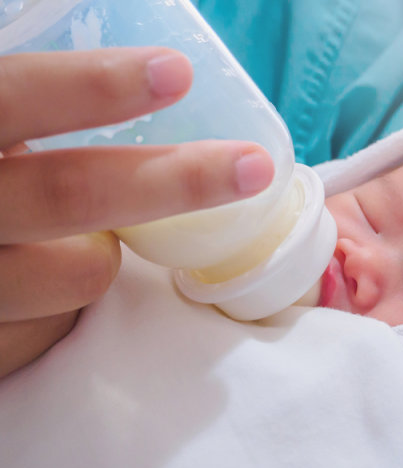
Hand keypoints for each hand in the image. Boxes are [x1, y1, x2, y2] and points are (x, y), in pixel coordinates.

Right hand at [0, 48, 274, 377]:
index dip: (93, 87)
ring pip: (80, 274)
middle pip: (69, 195)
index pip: (16, 99)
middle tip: (249, 167)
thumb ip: (32, 117)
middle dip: (174, 182)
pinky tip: (32, 286)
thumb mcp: (0, 139)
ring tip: (69, 241)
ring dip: (102, 256)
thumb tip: (158, 85)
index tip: (177, 73)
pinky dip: (65, 311)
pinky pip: (56, 332)